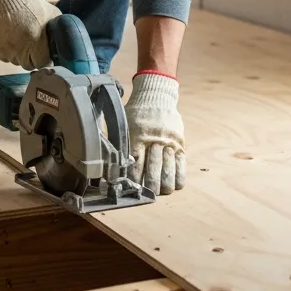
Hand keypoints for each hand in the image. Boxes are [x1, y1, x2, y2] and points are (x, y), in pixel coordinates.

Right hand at [0, 0, 61, 68]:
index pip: (41, 63)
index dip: (43, 59)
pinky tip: (4, 34)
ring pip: (12, 60)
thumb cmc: (25, 4)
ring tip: (16, 35)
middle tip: (29, 45)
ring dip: (15, 52)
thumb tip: (64, 40)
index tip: (43, 53)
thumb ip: (57, 28)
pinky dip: (2, 48)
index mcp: (34, 42)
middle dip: (30, 58)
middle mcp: (17, 50)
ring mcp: (2, 51)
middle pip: (26, 65)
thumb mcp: (49, 12)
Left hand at [125, 71, 185, 194]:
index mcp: (138, 134)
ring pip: (169, 165)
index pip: (136, 160)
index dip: (134, 176)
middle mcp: (154, 139)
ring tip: (162, 192)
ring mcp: (169, 141)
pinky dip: (179, 174)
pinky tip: (175, 184)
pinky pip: (181, 161)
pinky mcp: (179, 141)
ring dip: (165, 182)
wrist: (157, 96)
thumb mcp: (124, 123)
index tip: (132, 187)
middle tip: (149, 194)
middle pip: (154, 166)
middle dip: (151, 183)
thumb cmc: (137, 112)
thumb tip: (109, 161)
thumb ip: (120, 141)